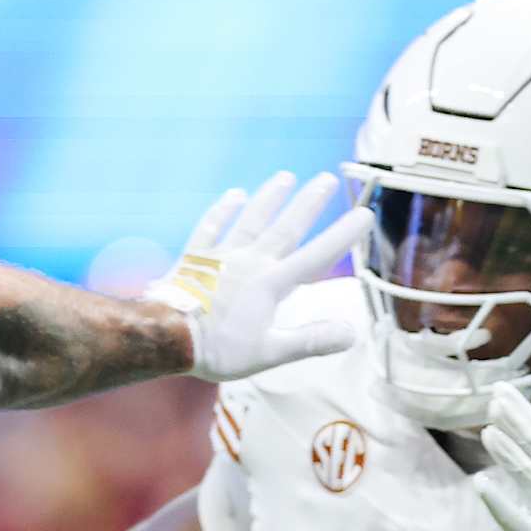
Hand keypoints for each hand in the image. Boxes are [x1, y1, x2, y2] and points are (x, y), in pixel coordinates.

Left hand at [145, 171, 372, 381]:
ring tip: (285, 176)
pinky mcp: (195, 259)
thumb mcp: (269, 353)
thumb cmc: (217, 350)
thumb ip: (310, 341)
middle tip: (328, 179)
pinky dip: (222, 211)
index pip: (315, 257)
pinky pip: (210, 228)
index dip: (341, 236)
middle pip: (285, 228)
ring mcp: (221, 257)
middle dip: (309, 204)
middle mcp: (249, 263)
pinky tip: (234, 195)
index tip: (363, 214)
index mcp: (270, 285)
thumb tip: (351, 333)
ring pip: (250, 221)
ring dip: (269, 198)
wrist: (166, 337)